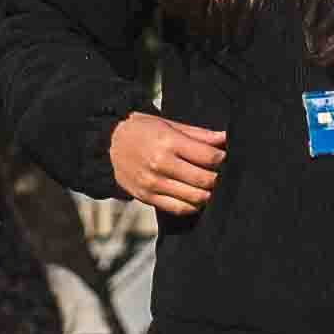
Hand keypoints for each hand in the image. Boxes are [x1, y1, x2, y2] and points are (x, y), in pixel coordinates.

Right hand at [110, 112, 226, 216]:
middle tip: (220, 174)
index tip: (224, 158)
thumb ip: (198, 135)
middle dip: (218, 178)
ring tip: (209, 186)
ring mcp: (153, 183)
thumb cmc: (143, 131)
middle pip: (204, 180)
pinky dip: (193, 206)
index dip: (222, 158)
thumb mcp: (169, 125)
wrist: (108, 144)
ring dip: (208, 194)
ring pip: (194, 197)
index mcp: (168, 142)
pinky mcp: (147, 197)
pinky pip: (178, 208)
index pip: (209, 156)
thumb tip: (225, 138)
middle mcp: (160, 163)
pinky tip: (196, 197)